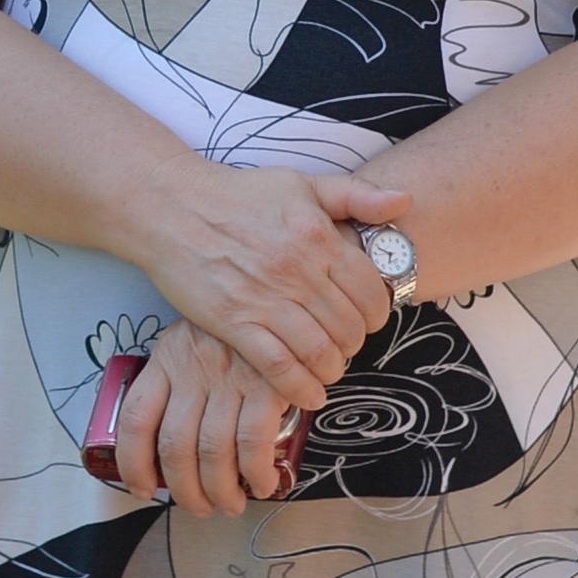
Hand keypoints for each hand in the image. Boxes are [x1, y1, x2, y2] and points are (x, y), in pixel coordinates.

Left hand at [105, 323, 308, 516]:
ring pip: (211, 452)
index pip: (136, 417)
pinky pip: (252, 443)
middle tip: (199, 507)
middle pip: (174, 447)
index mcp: (167, 358)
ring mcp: (228, 378)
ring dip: (220, 491)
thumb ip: (179, 377)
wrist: (281, 291)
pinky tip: (261, 484)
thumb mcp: (194, 338)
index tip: (142, 489)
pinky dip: (255, 474)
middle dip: (185, 491)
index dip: (133, 463)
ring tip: (230, 504)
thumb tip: (171, 442)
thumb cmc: (236, 329)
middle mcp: (192, 369)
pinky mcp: (266, 384)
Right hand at [120, 158, 403, 411]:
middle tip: (345, 345)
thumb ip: (355, 195)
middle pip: (350, 328)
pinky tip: (308, 394)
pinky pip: (279, 368)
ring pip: (321, 353)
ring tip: (327, 368)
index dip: (378, 314)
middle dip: (354, 344)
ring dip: (331, 369)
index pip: (372, 292)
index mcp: (319, 237)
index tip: (368, 319)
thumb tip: (405, 200)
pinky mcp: (235, 323)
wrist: (172, 208)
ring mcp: (266, 300)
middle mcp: (298, 271)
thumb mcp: (301, 183)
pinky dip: (300, 388)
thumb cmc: (238, 195)